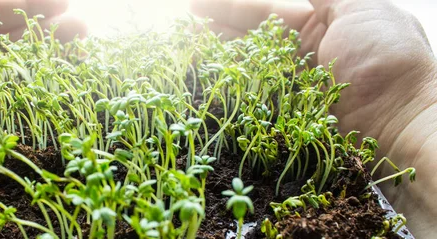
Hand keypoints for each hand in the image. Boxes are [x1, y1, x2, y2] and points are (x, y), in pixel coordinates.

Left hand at [0, 0, 84, 206]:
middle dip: (42, 22)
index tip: (57, 0)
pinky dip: (41, 78)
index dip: (19, 1)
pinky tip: (66, 66)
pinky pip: (15, 89)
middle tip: (76, 19)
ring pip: (14, 58)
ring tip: (82, 35)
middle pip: (5, 31)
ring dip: (48, 46)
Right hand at [190, 0, 436, 235]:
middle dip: (219, 27)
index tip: (198, 6)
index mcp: (322, 24)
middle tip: (185, 24)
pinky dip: (231, 88)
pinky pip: (254, 97)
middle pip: (252, 37)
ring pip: (249, 66)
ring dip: (219, 56)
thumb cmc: (385, 60)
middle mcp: (305, 53)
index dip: (233, 7)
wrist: (403, 122)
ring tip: (187, 46)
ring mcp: (295, 86)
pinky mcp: (289, 115)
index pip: (266, 11)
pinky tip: (208, 79)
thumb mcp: (361, 8)